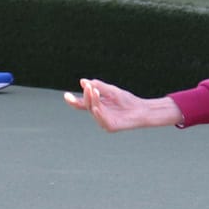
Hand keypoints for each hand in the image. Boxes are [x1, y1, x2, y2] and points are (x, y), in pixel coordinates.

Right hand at [63, 78, 180, 131]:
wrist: (142, 109)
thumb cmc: (127, 100)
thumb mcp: (111, 90)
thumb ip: (98, 86)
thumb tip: (83, 81)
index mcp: (97, 106)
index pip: (82, 104)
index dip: (73, 101)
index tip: (66, 95)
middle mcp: (98, 114)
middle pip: (87, 105)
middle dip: (87, 95)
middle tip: (89, 87)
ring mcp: (103, 121)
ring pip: (94, 110)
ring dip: (93, 100)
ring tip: (94, 91)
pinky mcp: (111, 127)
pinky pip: (102, 120)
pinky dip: (99, 114)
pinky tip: (96, 108)